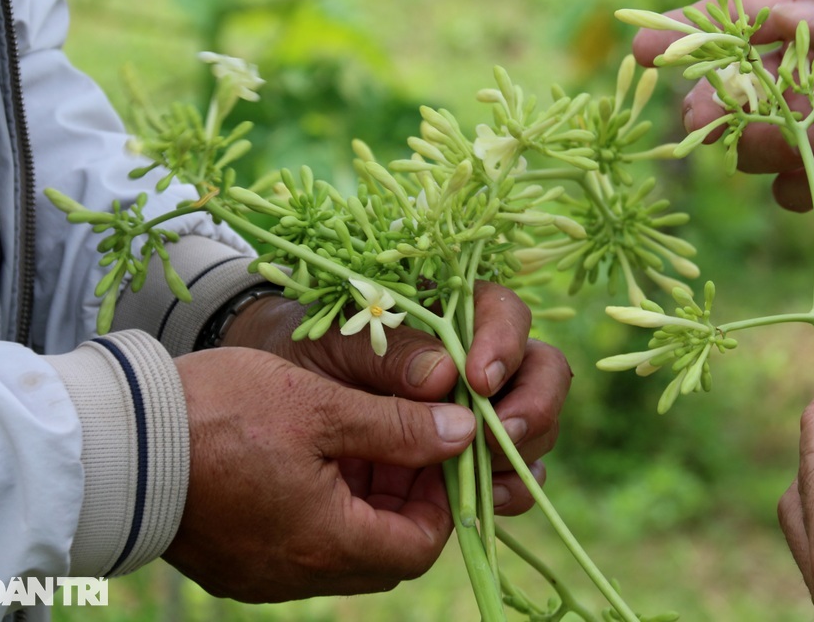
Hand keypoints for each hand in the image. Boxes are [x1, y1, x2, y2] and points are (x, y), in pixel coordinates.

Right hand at [165, 347, 477, 601]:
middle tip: (401, 439)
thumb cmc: (221, 413)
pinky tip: (312, 460)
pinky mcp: (237, 563)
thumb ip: (399, 426)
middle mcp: (298, 574)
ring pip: (344, 549)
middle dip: (405, 497)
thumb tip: (465, 435)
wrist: (115, 439)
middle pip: (385, 551)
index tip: (437, 448)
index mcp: (327, 542)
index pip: (421, 544)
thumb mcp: (322, 406)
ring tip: (356, 440)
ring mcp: (263, 574)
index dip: (442, 498)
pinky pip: (302, 547)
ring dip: (364, 501)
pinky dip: (324, 510)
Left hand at [223, 280, 571, 514]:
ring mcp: (478, 413)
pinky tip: (484, 502)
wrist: (272, 401)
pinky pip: (510, 475)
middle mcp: (478, 360)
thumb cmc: (304, 355)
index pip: (503, 312)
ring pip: (536, 424)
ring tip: (491, 477)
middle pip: (542, 368)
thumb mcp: (334, 346)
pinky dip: (508, 489)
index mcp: (451, 313)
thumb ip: (387, 357)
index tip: (477, 379)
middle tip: (498, 434)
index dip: (504, 342)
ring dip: (524, 451)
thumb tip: (448, 377)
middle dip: (532, 403)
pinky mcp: (466, 460)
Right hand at [631, 0, 813, 210]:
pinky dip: (810, 185)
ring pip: (751, 151)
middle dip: (712, 111)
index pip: (732, 30)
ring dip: (771, 148)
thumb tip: (776, 26)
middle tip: (704, 121)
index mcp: (806, 24)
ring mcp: (811, 132)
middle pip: (726, 101)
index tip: (644, 46)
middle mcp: (797, 82)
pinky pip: (794, 192)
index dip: (684, 37)